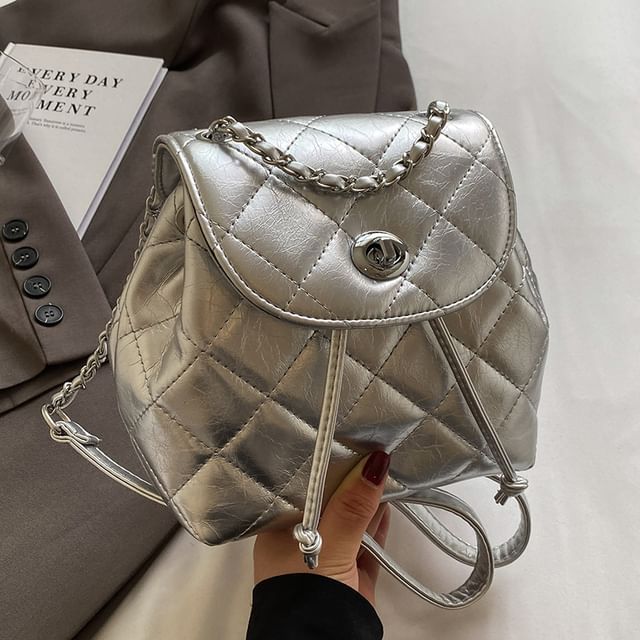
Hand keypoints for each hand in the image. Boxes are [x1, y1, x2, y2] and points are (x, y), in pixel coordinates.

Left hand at [253, 450, 390, 607]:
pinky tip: (388, 505)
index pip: (302, 488)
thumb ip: (351, 506)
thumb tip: (375, 464)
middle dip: (349, 481)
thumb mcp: (328, 543)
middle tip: (369, 450)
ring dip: (367, 502)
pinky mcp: (352, 577)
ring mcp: (328, 560)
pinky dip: (378, 526)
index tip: (345, 443)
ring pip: (350, 523)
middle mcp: (302, 543)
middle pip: (329, 504)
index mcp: (281, 531)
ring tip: (383, 470)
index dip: (323, 466)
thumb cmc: (305, 595)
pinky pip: (367, 544)